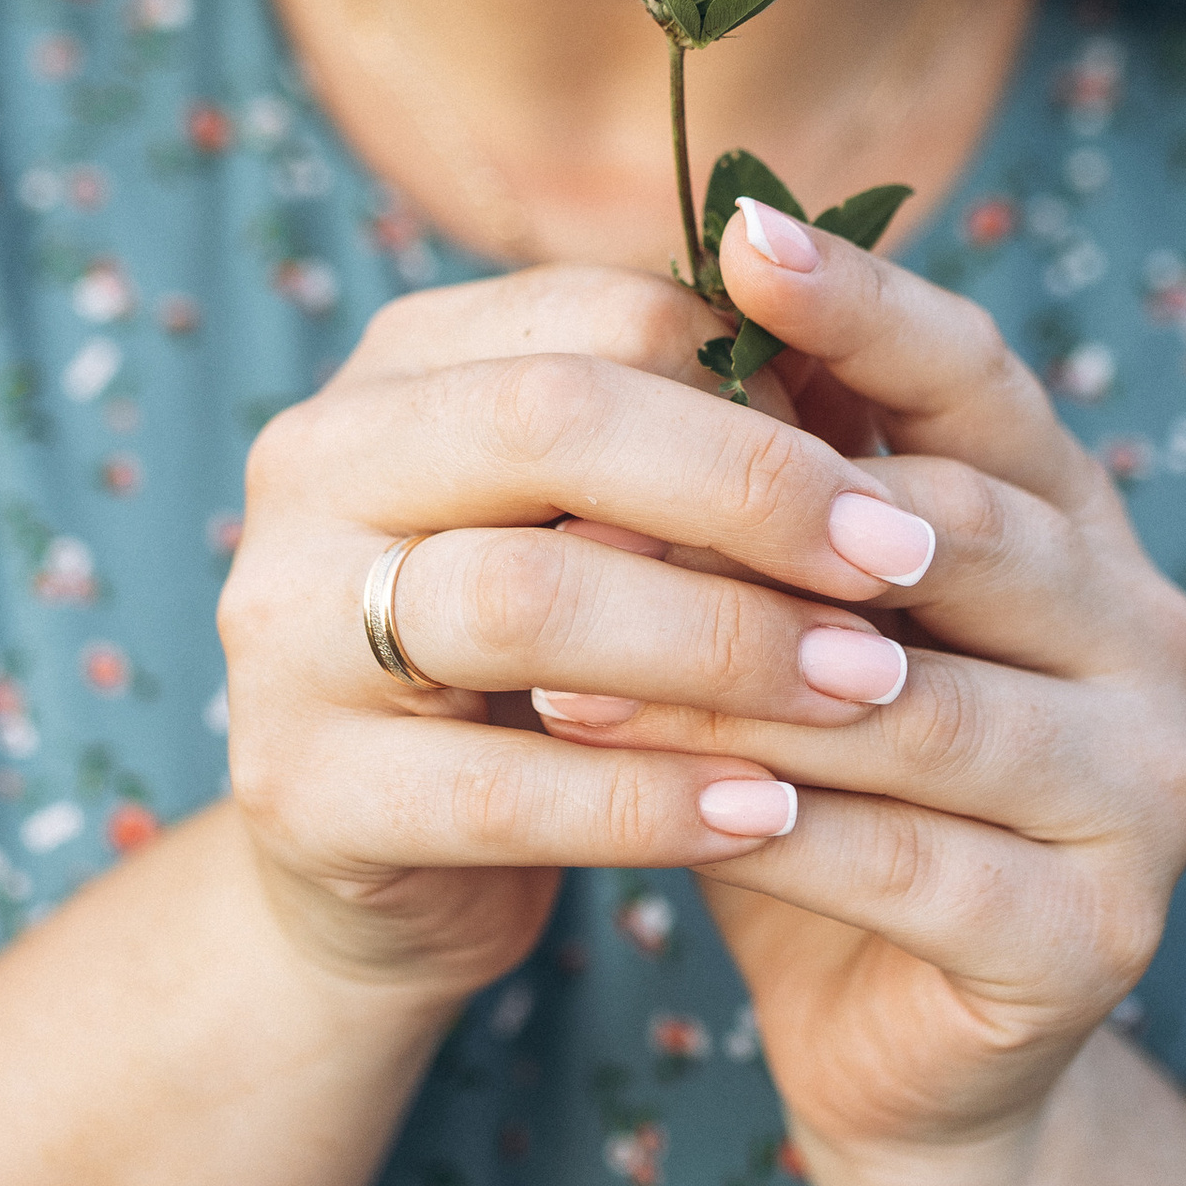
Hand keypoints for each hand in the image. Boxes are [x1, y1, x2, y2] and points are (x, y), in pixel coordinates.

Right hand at [216, 266, 948, 1006]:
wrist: (373, 869)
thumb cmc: (529, 667)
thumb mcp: (589, 526)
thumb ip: (687, 439)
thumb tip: (858, 358)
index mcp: (398, 369)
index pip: (598, 316)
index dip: (761, 382)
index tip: (889, 464)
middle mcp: (313, 467)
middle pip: (550, 422)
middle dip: (752, 487)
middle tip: (902, 559)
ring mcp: (282, 629)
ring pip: (525, 601)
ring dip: (724, 643)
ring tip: (866, 687)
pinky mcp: (298, 792)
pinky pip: (504, 790)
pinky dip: (655, 799)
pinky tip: (773, 815)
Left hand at [531, 205, 1185, 1152]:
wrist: (906, 1048)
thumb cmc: (821, 796)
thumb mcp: (785, 626)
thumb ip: (761, 503)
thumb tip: (631, 324)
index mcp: (1085, 528)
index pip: (984, 381)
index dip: (868, 305)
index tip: (736, 231)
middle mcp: (1151, 638)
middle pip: (961, 535)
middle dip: (762, 525)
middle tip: (578, 505)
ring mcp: (1148, 792)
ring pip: (919, 709)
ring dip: (729, 692)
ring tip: (557, 683)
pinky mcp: (1101, 938)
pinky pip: (910, 863)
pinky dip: (772, 831)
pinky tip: (657, 814)